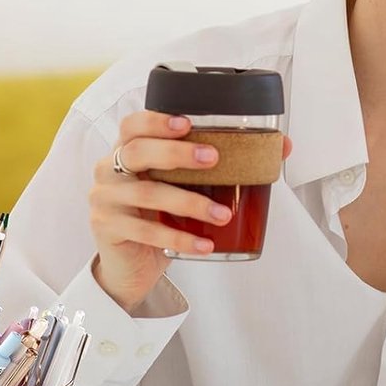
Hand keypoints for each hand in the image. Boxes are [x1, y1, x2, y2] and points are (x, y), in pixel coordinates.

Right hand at [89, 111, 292, 312]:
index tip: (188, 122)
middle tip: (213, 159)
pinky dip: (178, 238)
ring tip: (222, 214)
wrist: (129, 265)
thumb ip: (220, 166)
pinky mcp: (107, 229)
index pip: (132, 125)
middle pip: (136, 151)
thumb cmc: (160, 215)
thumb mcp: (184, 187)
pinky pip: (145, 231)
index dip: (156, 120)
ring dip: (189, 203)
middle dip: (176, 153)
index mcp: (126, 151)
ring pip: (146, 194)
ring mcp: (105, 200)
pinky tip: (204, 244)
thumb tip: (280, 146)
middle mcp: (109, 170)